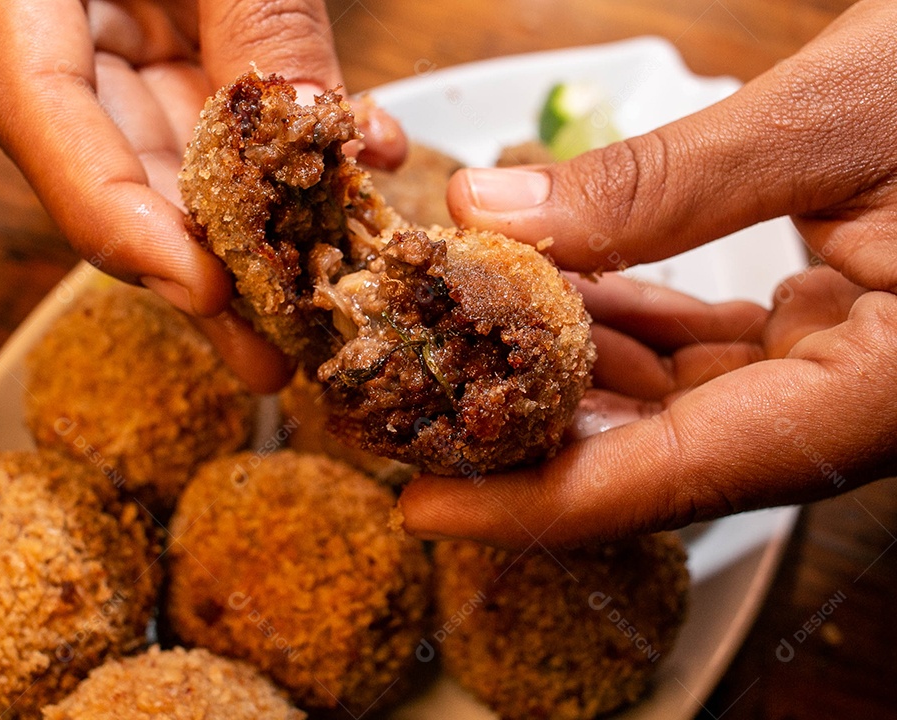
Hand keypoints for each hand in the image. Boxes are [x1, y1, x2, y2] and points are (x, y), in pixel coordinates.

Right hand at [0, 0, 405, 392]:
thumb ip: (256, 19)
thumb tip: (316, 137)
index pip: (41, 122)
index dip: (117, 220)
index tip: (199, 289)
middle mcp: (73, 27)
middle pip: (120, 167)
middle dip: (206, 266)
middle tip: (273, 350)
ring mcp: (134, 35)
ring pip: (187, 153)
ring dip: (264, 229)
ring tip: (323, 305)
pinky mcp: (192, 33)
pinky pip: (240, 105)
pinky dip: (301, 144)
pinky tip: (363, 165)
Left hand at [399, 0, 896, 547]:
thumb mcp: (838, 117)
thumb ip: (659, 182)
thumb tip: (491, 215)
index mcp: (880, 392)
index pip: (673, 479)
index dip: (536, 504)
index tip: (426, 506)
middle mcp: (856, 405)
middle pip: (654, 453)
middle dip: (526, 434)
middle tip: (414, 408)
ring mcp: (842, 371)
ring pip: (670, 402)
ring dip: (562, 370)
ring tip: (460, 337)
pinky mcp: (832, 329)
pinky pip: (703, 351)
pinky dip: (620, 320)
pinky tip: (554, 284)